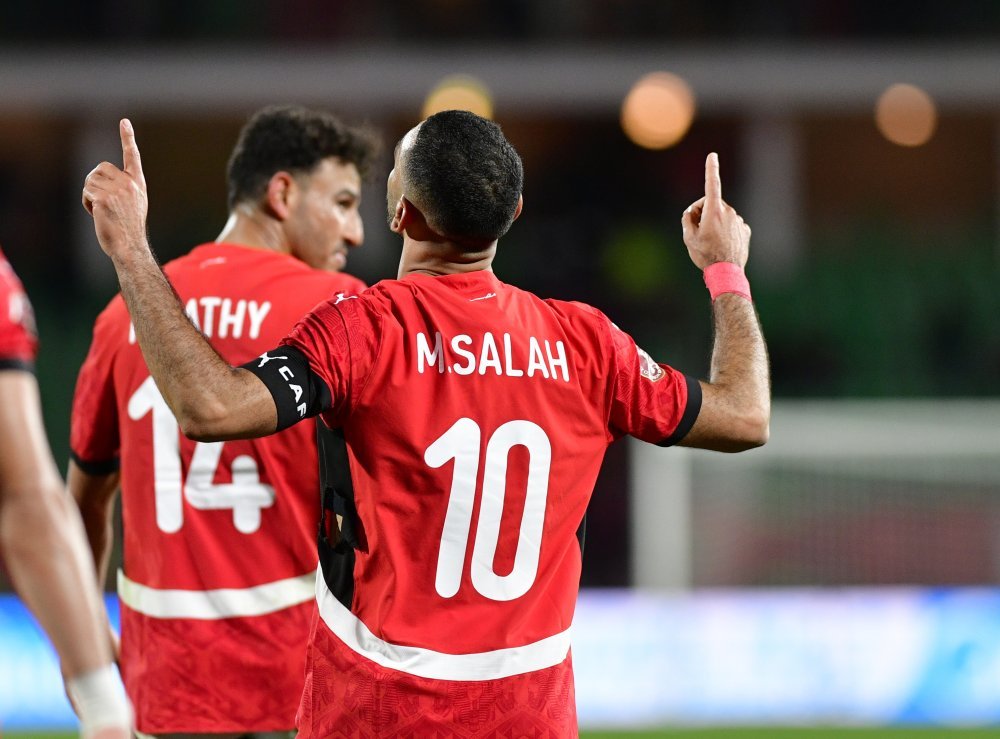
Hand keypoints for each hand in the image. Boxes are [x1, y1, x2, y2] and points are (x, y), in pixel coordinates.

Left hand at [82, 119, 147, 259]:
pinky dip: (87, 203)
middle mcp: (129, 184)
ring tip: (102, 211)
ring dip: (90, 194)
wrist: (130, 246)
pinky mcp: (104, 198)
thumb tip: (98, 183)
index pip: (132, 156)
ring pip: (90, 180)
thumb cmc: (129, 230)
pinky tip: (98, 215)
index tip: (124, 122)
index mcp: (138, 184)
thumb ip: (122, 189)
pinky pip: (86, 192)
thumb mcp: (132, 205)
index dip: (128, 138)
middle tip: (103, 202)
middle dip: (95, 182)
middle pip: (100, 168)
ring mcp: (117, 191)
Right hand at [680, 152, 750, 268]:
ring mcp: (739, 221)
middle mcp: (729, 212)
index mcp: (714, 211)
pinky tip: (722, 246)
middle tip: (697, 232)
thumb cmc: (705, 255)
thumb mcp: (688, 238)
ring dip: (714, 223)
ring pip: (722, 216)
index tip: (712, 155)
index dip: (711, 169)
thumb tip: (691, 211)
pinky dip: (725, 231)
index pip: (712, 185)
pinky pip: (732, 225)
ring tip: (711, 243)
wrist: (727, 272)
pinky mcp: (745, 230)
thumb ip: (687, 219)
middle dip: (702, 213)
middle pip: (711, 204)